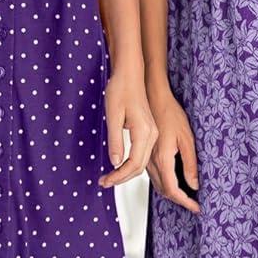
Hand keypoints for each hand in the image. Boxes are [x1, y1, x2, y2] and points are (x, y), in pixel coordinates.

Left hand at [99, 69, 157, 186]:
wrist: (130, 74)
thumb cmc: (120, 90)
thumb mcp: (113, 116)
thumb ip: (115, 140)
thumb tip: (115, 162)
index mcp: (144, 132)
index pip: (134, 163)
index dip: (119, 176)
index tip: (106, 181)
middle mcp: (152, 134)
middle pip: (140, 166)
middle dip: (122, 177)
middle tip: (104, 182)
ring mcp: (152, 133)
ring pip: (142, 161)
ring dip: (126, 172)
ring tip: (110, 177)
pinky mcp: (149, 131)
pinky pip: (142, 153)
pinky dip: (131, 163)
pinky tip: (119, 165)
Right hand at [145, 84, 199, 213]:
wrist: (153, 98)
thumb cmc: (170, 113)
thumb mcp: (187, 138)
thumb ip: (190, 163)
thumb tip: (194, 184)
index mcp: (163, 158)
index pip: (173, 189)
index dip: (185, 202)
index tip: (196, 208)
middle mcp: (152, 161)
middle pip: (164, 191)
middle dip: (179, 201)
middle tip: (193, 204)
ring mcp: (147, 158)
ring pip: (158, 185)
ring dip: (171, 194)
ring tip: (186, 197)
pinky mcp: (146, 154)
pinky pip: (154, 176)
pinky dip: (164, 184)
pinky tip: (174, 182)